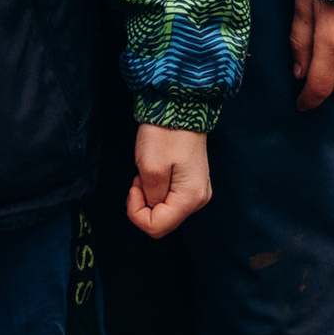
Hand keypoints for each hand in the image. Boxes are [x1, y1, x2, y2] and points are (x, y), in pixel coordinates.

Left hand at [127, 122, 212, 236]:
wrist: (180, 107)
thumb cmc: (165, 133)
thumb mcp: (150, 168)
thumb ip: (150, 197)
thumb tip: (152, 206)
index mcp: (190, 198)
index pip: (156, 227)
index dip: (137, 213)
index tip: (134, 185)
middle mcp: (198, 199)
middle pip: (162, 222)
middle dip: (143, 205)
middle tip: (139, 178)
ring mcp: (197, 191)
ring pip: (165, 211)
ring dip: (150, 196)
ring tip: (147, 172)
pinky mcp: (191, 182)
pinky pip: (169, 199)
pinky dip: (156, 190)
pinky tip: (156, 171)